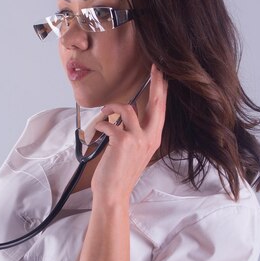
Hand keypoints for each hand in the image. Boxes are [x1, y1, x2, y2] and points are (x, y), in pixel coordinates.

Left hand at [90, 64, 167, 205]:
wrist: (114, 194)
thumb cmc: (120, 173)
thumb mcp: (135, 152)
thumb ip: (136, 134)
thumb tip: (128, 114)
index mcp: (154, 139)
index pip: (160, 110)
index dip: (162, 91)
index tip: (162, 74)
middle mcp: (150, 138)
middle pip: (156, 103)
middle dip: (155, 83)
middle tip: (154, 67)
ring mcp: (138, 139)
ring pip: (127, 109)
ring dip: (111, 107)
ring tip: (104, 113)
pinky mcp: (122, 141)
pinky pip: (109, 122)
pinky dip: (100, 124)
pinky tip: (97, 132)